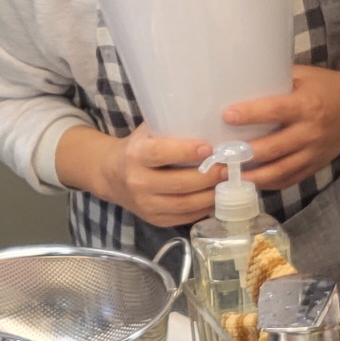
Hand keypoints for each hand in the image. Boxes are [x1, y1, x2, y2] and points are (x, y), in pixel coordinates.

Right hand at [97, 124, 217, 226]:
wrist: (111, 175)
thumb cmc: (138, 147)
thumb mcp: (146, 132)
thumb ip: (170, 126)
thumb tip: (210, 120)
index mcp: (135, 155)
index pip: (160, 154)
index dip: (185, 152)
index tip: (208, 148)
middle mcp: (137, 182)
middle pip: (178, 183)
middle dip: (208, 177)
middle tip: (228, 168)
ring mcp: (145, 204)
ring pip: (184, 204)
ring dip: (210, 195)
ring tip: (228, 185)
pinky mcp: (154, 219)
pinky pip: (183, 217)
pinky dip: (203, 209)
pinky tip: (217, 198)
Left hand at [222, 65, 339, 190]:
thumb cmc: (327, 86)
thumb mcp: (304, 75)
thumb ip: (276, 80)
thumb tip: (243, 80)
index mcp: (306, 105)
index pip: (275, 111)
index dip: (250, 114)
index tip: (227, 115)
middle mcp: (310, 132)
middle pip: (273, 147)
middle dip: (244, 155)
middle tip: (219, 158)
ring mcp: (313, 152)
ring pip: (280, 170)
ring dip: (254, 176)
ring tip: (230, 176)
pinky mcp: (316, 165)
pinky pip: (291, 179)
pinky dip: (270, 183)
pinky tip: (252, 183)